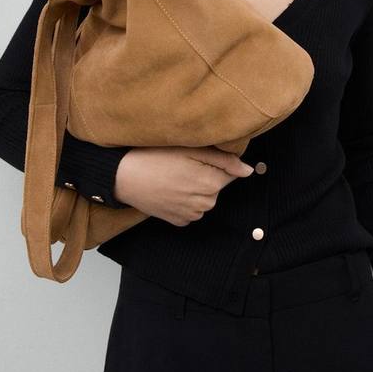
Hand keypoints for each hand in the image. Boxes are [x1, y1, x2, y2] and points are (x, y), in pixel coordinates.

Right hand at [113, 145, 255, 225]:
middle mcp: (205, 204)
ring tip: (173, 174)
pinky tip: (169, 188)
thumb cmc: (155, 157)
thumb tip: (248, 170)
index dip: (215, 161)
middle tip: (181, 163)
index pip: (229, 172)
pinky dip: (184, 200)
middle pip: (216, 186)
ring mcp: (191, 215)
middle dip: (205, 174)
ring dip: (195, 187)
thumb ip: (225, 160)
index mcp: (211, 184)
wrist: (123, 176)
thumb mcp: (192, 149)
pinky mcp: (178, 221)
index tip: (196, 155)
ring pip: (203, 198)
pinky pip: (190, 209)